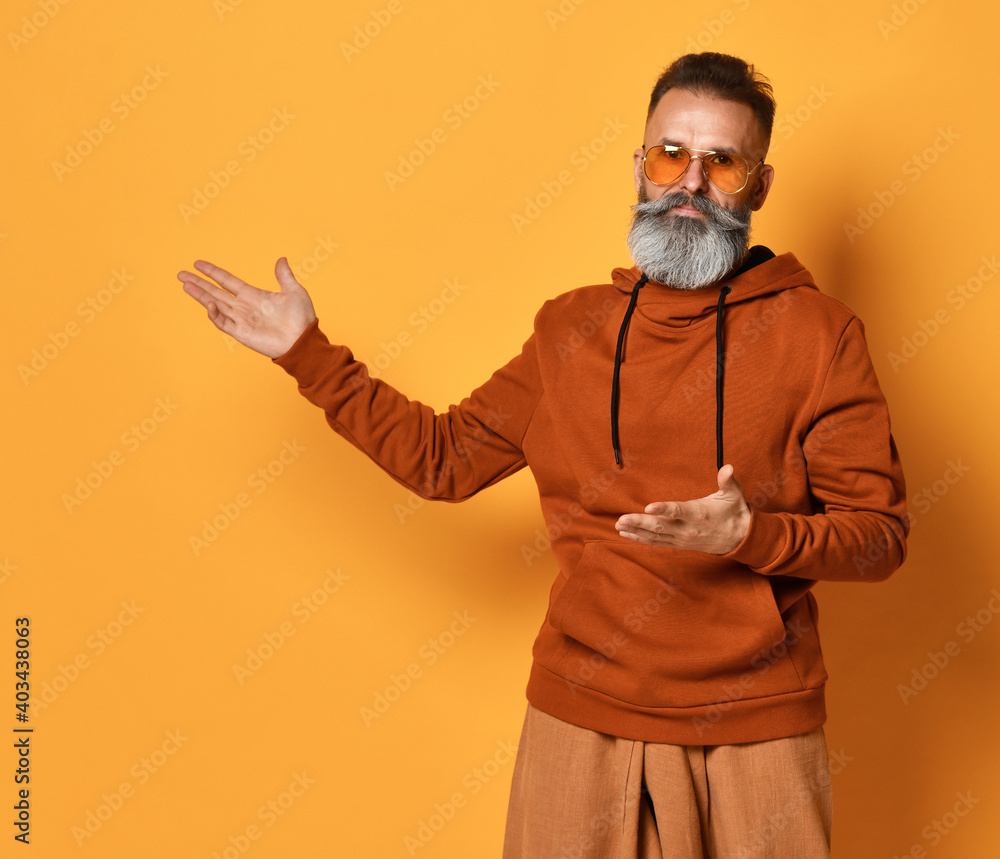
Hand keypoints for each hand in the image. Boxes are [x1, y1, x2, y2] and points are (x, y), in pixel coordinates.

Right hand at [177, 258, 316, 357]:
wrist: (304, 340)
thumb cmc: (302, 318)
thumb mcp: (294, 291)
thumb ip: (284, 276)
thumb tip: (281, 259)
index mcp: (253, 295)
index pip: (227, 281)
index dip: (213, 272)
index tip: (198, 263)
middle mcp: (244, 307)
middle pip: (215, 292)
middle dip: (198, 283)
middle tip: (181, 274)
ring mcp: (241, 320)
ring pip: (215, 305)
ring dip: (200, 295)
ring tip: (185, 284)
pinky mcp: (242, 333)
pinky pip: (224, 323)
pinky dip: (215, 314)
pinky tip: (208, 304)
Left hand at [615, 464, 751, 554]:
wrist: (740, 539)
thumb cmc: (733, 512)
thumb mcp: (733, 494)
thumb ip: (727, 480)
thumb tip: (728, 466)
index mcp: (698, 514)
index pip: (678, 510)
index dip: (663, 509)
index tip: (648, 507)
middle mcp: (688, 528)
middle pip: (661, 526)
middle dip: (640, 523)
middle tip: (621, 519)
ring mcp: (682, 538)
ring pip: (656, 536)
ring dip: (636, 531)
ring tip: (619, 526)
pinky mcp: (679, 544)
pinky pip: (657, 542)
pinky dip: (641, 539)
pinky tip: (627, 534)